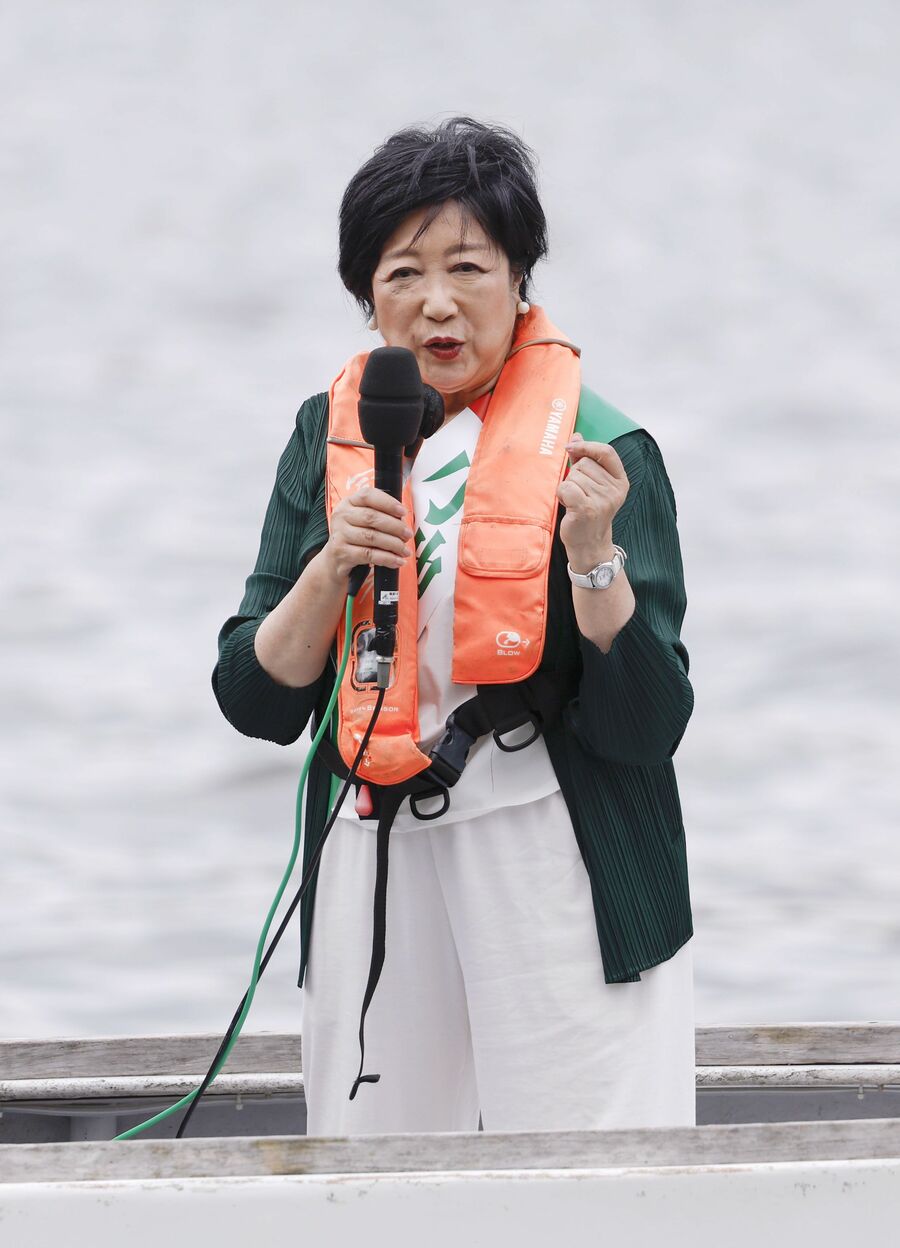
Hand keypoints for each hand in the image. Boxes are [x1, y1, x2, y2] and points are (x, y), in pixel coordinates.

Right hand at [322, 486, 412, 583]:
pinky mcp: (341, 552)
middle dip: (395, 526)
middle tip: (408, 535)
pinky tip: (397, 561)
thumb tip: (402, 520)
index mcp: (348, 503)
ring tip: (405, 550)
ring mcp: (339, 534)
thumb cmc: (355, 538)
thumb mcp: (362, 521)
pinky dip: (387, 558)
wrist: (334, 561)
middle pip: (371, 517)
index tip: (403, 512)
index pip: (368, 495)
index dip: (388, 502)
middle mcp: (341, 516)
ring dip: (393, 544)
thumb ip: (379, 515)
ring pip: (371, 537)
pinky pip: (368, 554)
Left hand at [557, 434, 629, 570]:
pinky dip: (562, 493)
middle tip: (578, 493)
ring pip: (573, 475)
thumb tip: (576, 436)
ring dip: (567, 486)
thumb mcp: (592, 484)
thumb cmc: (588, 511)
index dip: (587, 446)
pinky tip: (568, 504)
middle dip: (574, 475)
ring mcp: (602, 500)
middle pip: (585, 463)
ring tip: (574, 501)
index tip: (571, 447)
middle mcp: (614, 490)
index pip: (607, 451)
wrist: (589, 544)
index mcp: (620, 481)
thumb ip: (586, 459)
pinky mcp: (587, 509)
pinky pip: (566, 486)